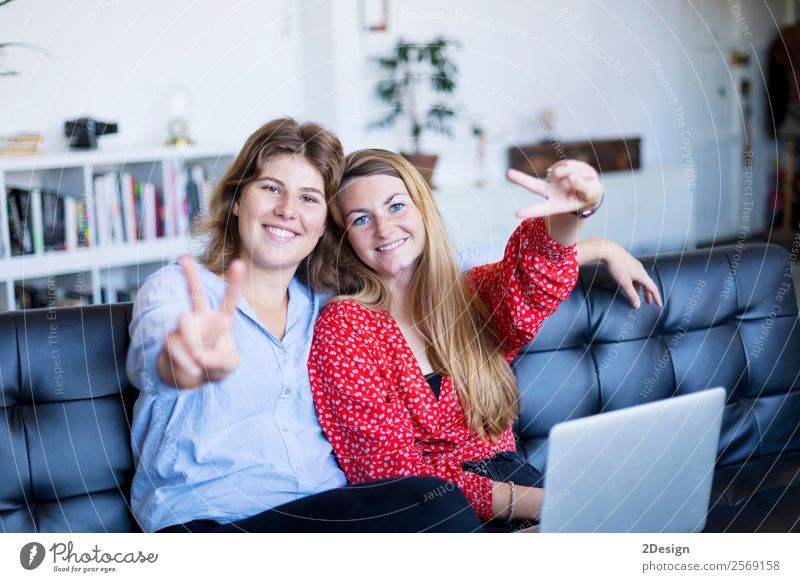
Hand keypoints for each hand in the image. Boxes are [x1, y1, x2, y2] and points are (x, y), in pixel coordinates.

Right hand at [158, 256, 244, 387]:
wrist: (192, 376)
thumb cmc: (216, 364)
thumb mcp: (228, 365)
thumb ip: (222, 360)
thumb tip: (201, 355)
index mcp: (221, 319)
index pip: (228, 299)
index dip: (234, 282)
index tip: (239, 264)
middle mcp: (201, 318)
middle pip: (195, 292)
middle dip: (191, 274)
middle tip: (184, 258)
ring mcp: (184, 327)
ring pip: (184, 321)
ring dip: (193, 341)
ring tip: (201, 358)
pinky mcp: (170, 339)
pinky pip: (176, 347)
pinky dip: (186, 362)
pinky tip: (195, 370)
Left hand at [507, 160, 602, 218]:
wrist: (590, 187)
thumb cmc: (588, 195)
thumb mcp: (590, 195)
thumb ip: (582, 187)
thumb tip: (571, 174)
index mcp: (556, 205)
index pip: (542, 209)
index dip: (530, 211)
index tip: (516, 213)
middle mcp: (550, 192)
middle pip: (533, 185)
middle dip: (521, 179)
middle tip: (508, 173)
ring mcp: (552, 179)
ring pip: (562, 170)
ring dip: (576, 173)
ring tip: (584, 179)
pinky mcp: (557, 167)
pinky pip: (567, 163)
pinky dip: (577, 167)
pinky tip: (580, 172)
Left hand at [604, 248, 662, 308]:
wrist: (610, 251)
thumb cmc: (618, 267)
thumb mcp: (624, 283)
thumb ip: (631, 295)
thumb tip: (637, 306)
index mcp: (643, 275)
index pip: (653, 288)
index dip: (656, 297)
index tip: (659, 305)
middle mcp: (641, 270)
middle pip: (647, 284)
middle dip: (648, 294)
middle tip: (648, 303)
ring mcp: (635, 266)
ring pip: (640, 280)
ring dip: (640, 289)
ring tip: (638, 296)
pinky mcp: (629, 264)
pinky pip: (635, 276)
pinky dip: (635, 283)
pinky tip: (629, 285)